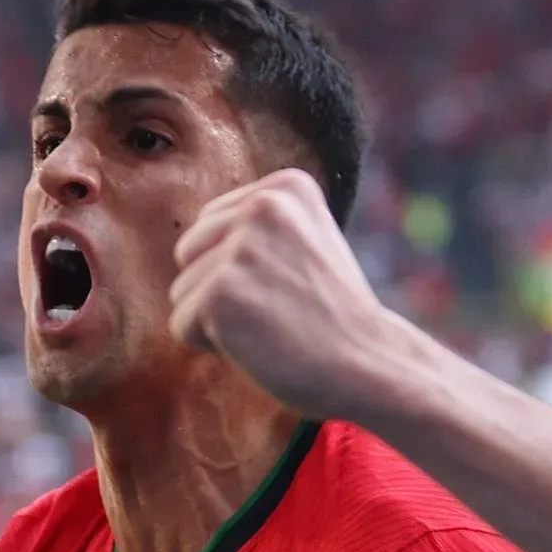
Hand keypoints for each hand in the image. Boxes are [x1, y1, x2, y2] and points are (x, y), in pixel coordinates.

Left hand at [168, 168, 411, 418]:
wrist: (370, 365)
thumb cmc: (334, 316)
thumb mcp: (308, 241)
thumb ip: (259, 227)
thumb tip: (192, 238)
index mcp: (287, 186)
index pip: (213, 223)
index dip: (241, 266)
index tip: (292, 284)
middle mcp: (263, 206)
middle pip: (189, 250)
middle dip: (220, 288)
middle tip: (279, 308)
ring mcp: (241, 249)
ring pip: (184, 290)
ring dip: (218, 319)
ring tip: (273, 325)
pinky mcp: (220, 293)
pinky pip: (182, 324)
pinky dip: (212, 345)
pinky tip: (259, 344)